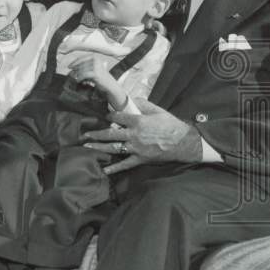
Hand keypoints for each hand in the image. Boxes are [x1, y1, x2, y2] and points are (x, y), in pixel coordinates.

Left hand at [69, 55, 111, 89]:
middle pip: (81, 65)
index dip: (74, 62)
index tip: (69, 66)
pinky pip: (83, 75)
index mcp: (95, 57)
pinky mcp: (95, 73)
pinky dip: (80, 78)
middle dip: (75, 70)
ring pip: (81, 70)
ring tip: (79, 79)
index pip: (81, 58)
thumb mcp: (92, 70)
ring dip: (78, 75)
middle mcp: (96, 60)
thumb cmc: (101, 78)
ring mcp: (96, 66)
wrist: (110, 86)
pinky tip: (79, 81)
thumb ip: (84, 67)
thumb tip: (72, 68)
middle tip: (72, 75)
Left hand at [81, 97, 203, 174]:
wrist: (184, 143)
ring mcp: (136, 148)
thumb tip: (131, 99)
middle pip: (110, 133)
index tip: (105, 116)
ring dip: (99, 147)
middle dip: (96, 134)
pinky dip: (114, 168)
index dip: (109, 115)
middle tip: (85, 134)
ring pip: (114, 148)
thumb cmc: (171, 125)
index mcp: (138, 121)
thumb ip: (142, 104)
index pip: (117, 117)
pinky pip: (125, 164)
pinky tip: (104, 170)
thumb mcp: (157, 110)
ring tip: (87, 147)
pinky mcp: (141, 159)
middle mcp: (134, 135)